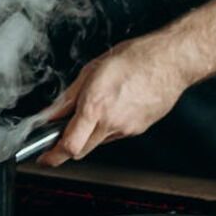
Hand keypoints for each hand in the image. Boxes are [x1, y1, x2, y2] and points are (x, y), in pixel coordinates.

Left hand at [35, 34, 195, 166]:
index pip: (69, 145)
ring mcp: (127, 128)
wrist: (171, 61)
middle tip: (61, 135)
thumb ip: (68, 97)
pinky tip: (116, 106)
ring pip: (99, 142)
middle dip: (67, 147)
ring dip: (90, 133)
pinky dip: (109, 126)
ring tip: (98, 107)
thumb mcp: (92, 70)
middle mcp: (111, 122)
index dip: (53, 156)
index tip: (44, 157)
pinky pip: (116, 135)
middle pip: (81, 151)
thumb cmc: (136, 58)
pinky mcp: (139, 130)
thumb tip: (51, 114)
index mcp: (96, 106)